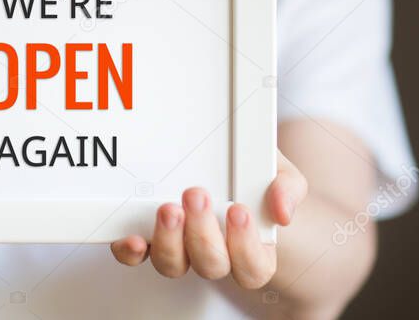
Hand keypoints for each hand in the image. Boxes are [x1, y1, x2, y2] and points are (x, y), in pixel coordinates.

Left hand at [110, 152, 306, 288]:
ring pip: (173, 265)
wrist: (222, 151)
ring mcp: (179, 247)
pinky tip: (133, 238)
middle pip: (211, 266)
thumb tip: (282, 212)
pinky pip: (136, 257)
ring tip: (169, 208)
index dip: (246, 248)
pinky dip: (131, 252)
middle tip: (197, 195)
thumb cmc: (251, 170)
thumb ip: (287, 188)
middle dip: (203, 234)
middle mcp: (213, 253)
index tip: (239, 211)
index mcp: (251, 247)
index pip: (254, 268)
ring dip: (169, 241)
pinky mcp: (148, 237)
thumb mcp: (278, 170)